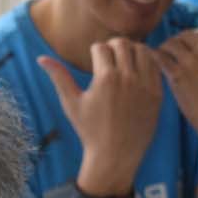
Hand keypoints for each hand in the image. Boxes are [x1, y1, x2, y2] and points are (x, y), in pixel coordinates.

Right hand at [39, 39, 162, 192]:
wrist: (114, 153)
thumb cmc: (89, 130)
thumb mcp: (71, 103)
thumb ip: (59, 77)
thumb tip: (41, 58)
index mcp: (105, 78)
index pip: (101, 47)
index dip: (95, 50)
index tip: (93, 58)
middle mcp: (127, 77)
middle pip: (123, 43)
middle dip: (113, 45)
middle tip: (108, 56)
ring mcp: (145, 83)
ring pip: (142, 49)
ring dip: (132, 50)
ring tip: (123, 61)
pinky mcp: (157, 91)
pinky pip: (154, 65)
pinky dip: (145, 62)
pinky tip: (136, 70)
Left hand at [158, 30, 197, 143]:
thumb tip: (194, 55)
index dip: (189, 37)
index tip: (182, 44)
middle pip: (185, 34)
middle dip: (174, 39)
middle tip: (167, 50)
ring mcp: (190, 63)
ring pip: (172, 43)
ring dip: (162, 48)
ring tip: (158, 58)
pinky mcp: (177, 76)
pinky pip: (161, 59)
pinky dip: (155, 58)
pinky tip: (153, 65)